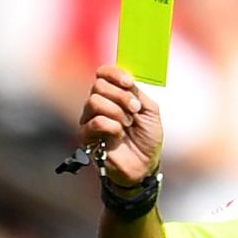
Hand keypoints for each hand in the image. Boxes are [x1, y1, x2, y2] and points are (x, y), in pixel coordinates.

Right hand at [77, 64, 163, 186]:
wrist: (145, 164)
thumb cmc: (147, 138)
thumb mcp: (150, 110)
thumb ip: (138, 93)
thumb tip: (126, 79)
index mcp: (114, 95)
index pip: (104, 73)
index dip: (115, 74)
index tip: (129, 83)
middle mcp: (99, 104)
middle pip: (99, 85)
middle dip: (121, 96)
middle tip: (134, 110)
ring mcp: (90, 119)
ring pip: (94, 101)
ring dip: (117, 112)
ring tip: (128, 124)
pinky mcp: (86, 136)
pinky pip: (95, 122)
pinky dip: (111, 126)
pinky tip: (119, 134)